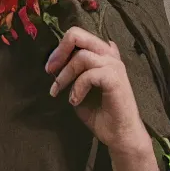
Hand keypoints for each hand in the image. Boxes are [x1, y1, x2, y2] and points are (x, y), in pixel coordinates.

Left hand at [44, 26, 148, 154]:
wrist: (120, 136)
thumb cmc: (100, 113)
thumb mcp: (79, 88)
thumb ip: (73, 72)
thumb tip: (55, 61)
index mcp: (102, 53)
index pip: (78, 35)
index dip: (60, 48)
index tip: (50, 67)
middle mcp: (109, 54)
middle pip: (78, 35)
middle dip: (59, 51)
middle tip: (49, 70)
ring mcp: (114, 65)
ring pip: (82, 55)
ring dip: (65, 74)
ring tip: (59, 91)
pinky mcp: (115, 79)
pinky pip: (89, 74)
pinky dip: (77, 87)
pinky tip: (74, 101)